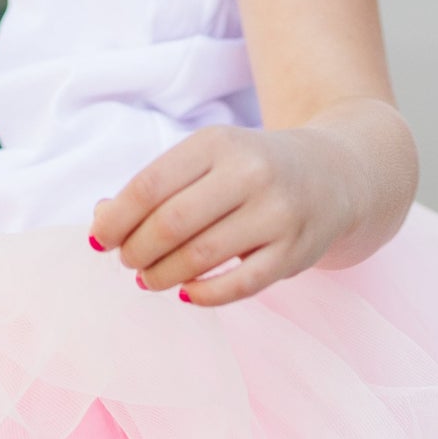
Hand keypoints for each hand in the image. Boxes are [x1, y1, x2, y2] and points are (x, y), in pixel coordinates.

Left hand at [87, 101, 414, 307]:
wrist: (336, 174)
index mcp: (219, 143)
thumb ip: (156, 188)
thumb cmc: (253, 172)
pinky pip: (238, 286)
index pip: (150, 186)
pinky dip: (202, 295)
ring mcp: (277, 214)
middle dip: (137, 251)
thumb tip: (100, 221)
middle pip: (170, 224)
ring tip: (150, 279)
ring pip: (200, 258)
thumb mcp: (208, 161)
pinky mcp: (294, 252)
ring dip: (162, 276)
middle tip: (128, 263)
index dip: (116, 220)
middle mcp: (250, 173)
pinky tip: (186, 292)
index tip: (100, 240)